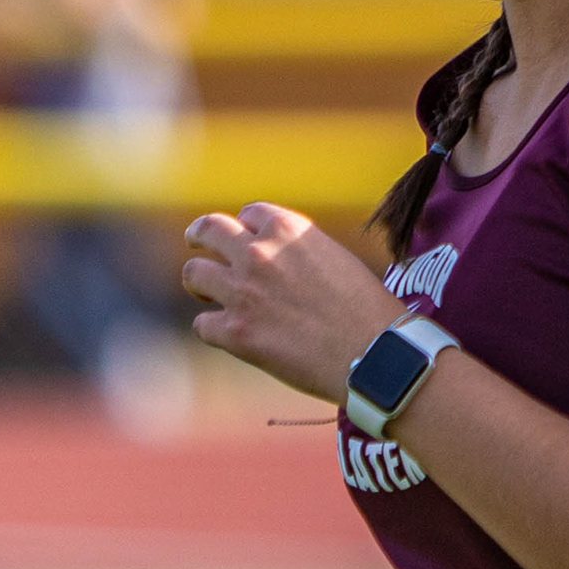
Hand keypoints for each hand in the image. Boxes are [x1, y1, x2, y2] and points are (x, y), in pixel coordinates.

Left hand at [181, 203, 400, 402]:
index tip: (245, 238)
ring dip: (200, 281)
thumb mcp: (334, 257)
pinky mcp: (236, 332)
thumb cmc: (366, 308)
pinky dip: (213, 328)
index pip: (248, 214)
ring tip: (207, 292)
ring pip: (194, 273)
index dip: (245, 227)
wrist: (374, 354)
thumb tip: (278, 259)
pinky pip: (203, 324)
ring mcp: (242, 291)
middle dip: (200, 235)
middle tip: (197, 242)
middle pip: (209, 229)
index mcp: (286, 228)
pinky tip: (226, 333)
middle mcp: (258, 252)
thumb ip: (298, 250)